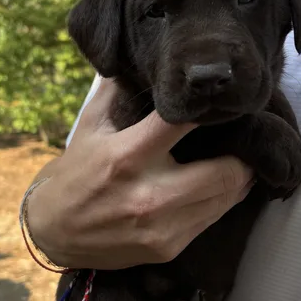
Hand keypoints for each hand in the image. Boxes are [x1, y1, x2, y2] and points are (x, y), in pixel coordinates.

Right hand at [27, 78, 253, 269]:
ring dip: (239, 177)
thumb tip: (135, 54)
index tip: (222, 103)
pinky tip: (220, 186)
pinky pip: (213, 219)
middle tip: (247, 138)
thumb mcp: (89, 126)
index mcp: (128, 155)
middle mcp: (149, 194)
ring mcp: (162, 226)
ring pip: (227, 197)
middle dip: (242, 153)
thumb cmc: (76, 172)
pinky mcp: (168, 247)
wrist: (54, 232)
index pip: (184, 123)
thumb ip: (115, 90)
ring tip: (240, 159)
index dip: (210, 110)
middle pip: (226, 170)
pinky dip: (222, 200)